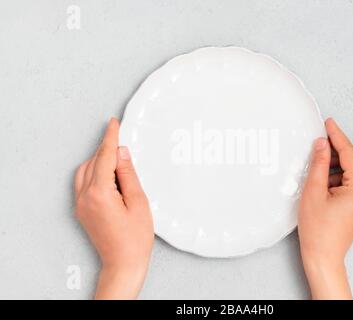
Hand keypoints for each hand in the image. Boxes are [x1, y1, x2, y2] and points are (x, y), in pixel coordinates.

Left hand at [74, 118, 153, 299]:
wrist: (122, 263)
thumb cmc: (135, 238)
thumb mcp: (139, 202)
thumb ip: (128, 174)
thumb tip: (121, 153)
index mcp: (100, 193)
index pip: (104, 156)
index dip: (110, 138)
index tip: (114, 123)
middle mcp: (85, 197)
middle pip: (93, 162)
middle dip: (107, 151)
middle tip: (125, 148)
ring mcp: (80, 204)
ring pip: (85, 171)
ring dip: (100, 161)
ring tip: (120, 163)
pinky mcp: (81, 210)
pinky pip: (83, 182)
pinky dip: (94, 173)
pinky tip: (109, 176)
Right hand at [299, 118, 352, 298]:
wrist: (323, 255)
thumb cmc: (318, 230)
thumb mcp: (314, 191)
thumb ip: (319, 164)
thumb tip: (322, 144)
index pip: (349, 154)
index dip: (337, 136)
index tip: (329, 123)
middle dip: (339, 149)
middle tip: (321, 140)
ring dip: (340, 162)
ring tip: (320, 162)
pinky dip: (343, 175)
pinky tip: (327, 177)